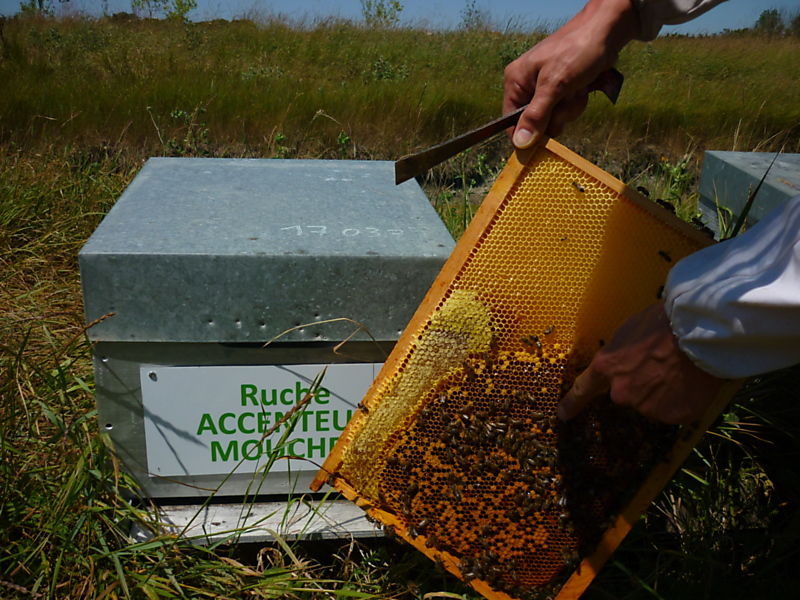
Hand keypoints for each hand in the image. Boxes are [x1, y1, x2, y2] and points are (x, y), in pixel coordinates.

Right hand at [503, 0, 638, 147]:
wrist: (607, 31)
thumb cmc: (577, 51)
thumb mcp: (555, 85)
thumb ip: (536, 116)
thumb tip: (519, 143)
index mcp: (516, 82)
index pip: (510, 122)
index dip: (526, 134)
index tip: (542, 141)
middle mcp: (527, 86)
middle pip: (535, 123)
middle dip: (556, 115)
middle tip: (567, 98)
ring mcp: (545, 88)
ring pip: (553, 118)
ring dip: (569, 108)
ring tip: (578, 88)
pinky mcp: (562, 89)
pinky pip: (565, 109)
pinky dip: (576, 102)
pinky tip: (583, 87)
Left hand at [558, 302, 724, 424]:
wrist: (698, 333)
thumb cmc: (663, 322)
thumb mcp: (629, 331)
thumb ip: (621, 354)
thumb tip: (624, 361)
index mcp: (607, 367)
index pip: (583, 389)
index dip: (572, 404)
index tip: (563, 415)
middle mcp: (621, 392)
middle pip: (626, 394)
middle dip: (640, 384)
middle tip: (662, 366)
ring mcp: (647, 407)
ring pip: (653, 403)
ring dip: (663, 392)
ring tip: (680, 369)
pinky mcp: (672, 416)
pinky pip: (675, 411)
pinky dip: (683, 401)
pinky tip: (691, 382)